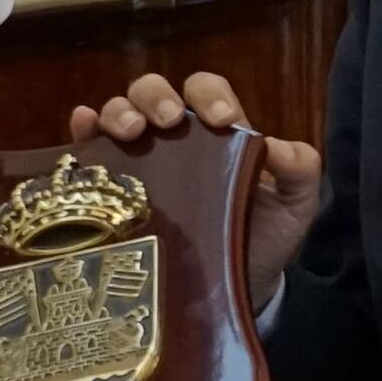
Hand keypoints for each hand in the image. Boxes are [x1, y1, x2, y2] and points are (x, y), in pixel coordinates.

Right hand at [72, 71, 324, 315]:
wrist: (239, 289)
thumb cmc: (265, 238)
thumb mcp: (294, 206)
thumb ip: (301, 172)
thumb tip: (280, 148)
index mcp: (219, 133)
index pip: (207, 90)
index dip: (208, 94)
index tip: (220, 121)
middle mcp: (175, 139)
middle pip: (153, 92)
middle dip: (154, 97)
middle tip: (163, 123)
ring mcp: (142, 163)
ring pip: (119, 115)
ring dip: (118, 113)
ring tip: (128, 133)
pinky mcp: (116, 193)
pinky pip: (91, 153)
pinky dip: (83, 132)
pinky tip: (81, 130)